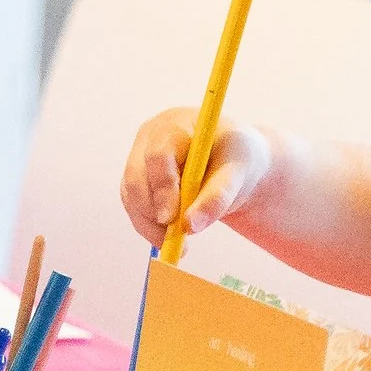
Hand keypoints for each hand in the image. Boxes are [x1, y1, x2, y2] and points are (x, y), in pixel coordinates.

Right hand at [119, 109, 270, 244]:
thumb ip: (217, 196)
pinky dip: (150, 229)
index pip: (159, 154)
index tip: (171, 218)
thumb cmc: (237, 158)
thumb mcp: (238, 171)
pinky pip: (136, 210)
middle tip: (176, 240)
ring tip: (180, 245)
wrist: (234, 163)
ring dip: (151, 225)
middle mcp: (149, 139)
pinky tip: (170, 238)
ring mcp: (140, 160)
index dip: (162, 188)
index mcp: (175, 125)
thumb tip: (189, 225)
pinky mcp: (138, 183)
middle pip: (137, 177)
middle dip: (154, 211)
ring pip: (132, 198)